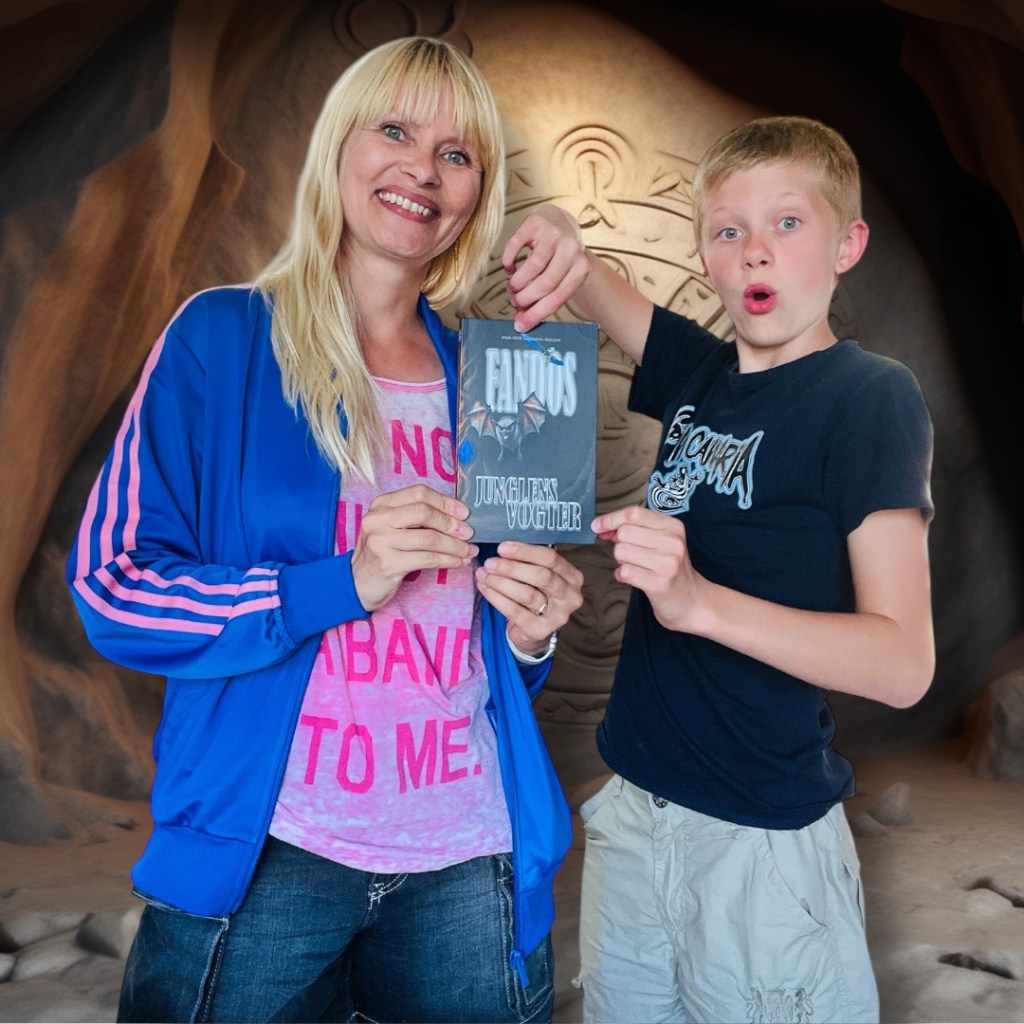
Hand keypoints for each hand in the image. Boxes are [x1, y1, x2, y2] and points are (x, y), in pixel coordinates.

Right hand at [351, 484, 477, 610]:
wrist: (358, 583)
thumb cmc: (382, 552)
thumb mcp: (392, 527)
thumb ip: (415, 517)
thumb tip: (457, 516)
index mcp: (381, 504)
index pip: (419, 493)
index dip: (445, 502)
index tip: (464, 513)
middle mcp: (378, 519)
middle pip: (424, 512)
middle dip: (451, 523)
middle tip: (468, 533)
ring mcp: (381, 541)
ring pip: (429, 538)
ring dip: (454, 545)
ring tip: (468, 551)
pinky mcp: (389, 563)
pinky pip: (427, 559)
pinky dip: (448, 560)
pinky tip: (458, 562)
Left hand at [475, 541, 583, 654]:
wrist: (534, 630)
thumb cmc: (536, 594)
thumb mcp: (539, 575)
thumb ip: (529, 561)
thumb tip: (504, 548)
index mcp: (572, 577)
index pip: (551, 558)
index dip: (525, 551)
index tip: (503, 548)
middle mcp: (570, 596)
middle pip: (541, 576)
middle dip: (511, 567)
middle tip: (490, 563)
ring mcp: (558, 616)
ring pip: (527, 594)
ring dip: (501, 582)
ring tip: (484, 575)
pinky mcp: (540, 630)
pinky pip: (514, 611)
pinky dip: (496, 598)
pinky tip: (485, 588)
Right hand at [501, 204, 589, 333]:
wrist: (559, 223)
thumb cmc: (557, 257)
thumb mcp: (558, 278)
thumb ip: (541, 299)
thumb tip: (521, 322)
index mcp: (581, 268)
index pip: (557, 297)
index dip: (537, 313)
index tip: (521, 324)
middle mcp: (571, 249)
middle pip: (545, 283)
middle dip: (526, 298)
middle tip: (516, 301)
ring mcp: (553, 234)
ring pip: (532, 266)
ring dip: (517, 283)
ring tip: (513, 287)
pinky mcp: (535, 223)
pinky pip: (515, 246)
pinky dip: (508, 261)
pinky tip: (509, 268)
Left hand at [592, 505, 702, 632]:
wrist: (691, 600)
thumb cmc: (670, 569)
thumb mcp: (660, 542)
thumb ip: (634, 529)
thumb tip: (602, 526)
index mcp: (673, 526)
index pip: (634, 513)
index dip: (610, 518)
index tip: (597, 526)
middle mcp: (673, 542)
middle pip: (624, 533)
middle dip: (619, 544)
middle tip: (630, 555)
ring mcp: (667, 563)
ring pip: (621, 552)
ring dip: (621, 561)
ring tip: (636, 567)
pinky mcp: (659, 583)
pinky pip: (624, 571)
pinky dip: (622, 575)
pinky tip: (633, 578)